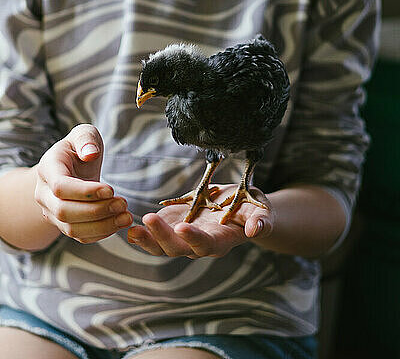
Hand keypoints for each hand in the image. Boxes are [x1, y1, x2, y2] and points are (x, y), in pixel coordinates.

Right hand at [34, 124, 132, 243]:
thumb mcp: (84, 134)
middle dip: (97, 210)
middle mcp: (44, 194)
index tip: (111, 189)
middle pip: (64, 211)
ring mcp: (51, 212)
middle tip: (123, 204)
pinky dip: (101, 234)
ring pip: (71, 229)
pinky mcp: (64, 224)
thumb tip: (90, 153)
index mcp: (47, 169)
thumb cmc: (79, 147)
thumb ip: (86, 139)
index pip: (60, 187)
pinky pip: (80, 236)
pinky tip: (119, 223)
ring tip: (126, 216)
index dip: (85, 192)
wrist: (70, 165)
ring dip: (101, 225)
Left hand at [127, 184, 274, 257]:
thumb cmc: (253, 208)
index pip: (205, 244)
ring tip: (132, 230)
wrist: (240, 205)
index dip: (194, 238)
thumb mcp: (262, 211)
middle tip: (150, 219)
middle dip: (162, 236)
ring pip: (161, 247)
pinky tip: (129, 228)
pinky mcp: (173, 226)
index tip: (183, 226)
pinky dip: (142, 234)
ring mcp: (184, 237)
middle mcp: (199, 244)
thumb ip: (261, 221)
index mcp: (220, 241)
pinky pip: (154, 236)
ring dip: (146, 239)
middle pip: (177, 248)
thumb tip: (256, 230)